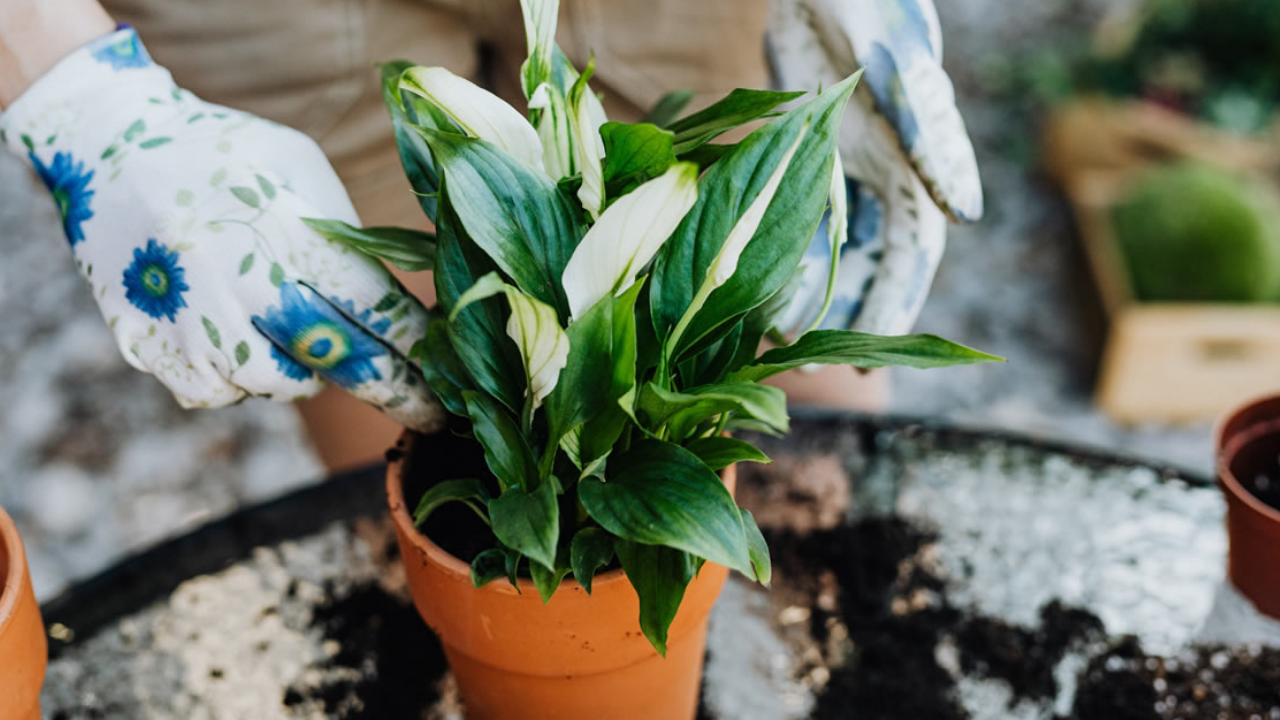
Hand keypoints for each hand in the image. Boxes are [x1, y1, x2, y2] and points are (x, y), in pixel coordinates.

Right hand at [1, 28, 444, 431]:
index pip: (378, 312)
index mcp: (291, 235)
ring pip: (283, 386)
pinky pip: (222, 393)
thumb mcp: (303, 171)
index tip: (454, 384)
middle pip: (342, 364)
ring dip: (301, 367)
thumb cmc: (229, 158)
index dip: (422, 355)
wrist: (111, 149)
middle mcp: (245, 287)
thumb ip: (351, 241)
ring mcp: (194, 325)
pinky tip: (227, 324)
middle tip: (434, 416)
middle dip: (398, 394)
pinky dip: (238, 373)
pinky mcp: (153, 351)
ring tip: (279, 314)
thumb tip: (410, 307)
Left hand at [768, 0, 982, 336]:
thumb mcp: (894, 58)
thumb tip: (964, 213)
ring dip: (813, 289)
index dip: (894, 304)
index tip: (872, 359)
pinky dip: (784, 248)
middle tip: (822, 369)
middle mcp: (886, 167)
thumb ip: (928, 129)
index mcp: (915, 158)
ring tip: (780, 338)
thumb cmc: (862, 2)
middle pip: (875, 260)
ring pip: (835, 244)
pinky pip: (801, 213)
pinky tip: (760, 282)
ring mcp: (845, 159)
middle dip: (853, 316)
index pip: (912, 251)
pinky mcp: (810, 147)